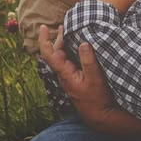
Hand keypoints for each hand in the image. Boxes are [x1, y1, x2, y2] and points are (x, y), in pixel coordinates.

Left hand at [39, 25, 140, 140]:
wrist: (98, 115)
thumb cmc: (96, 98)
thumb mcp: (94, 78)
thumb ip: (88, 60)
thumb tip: (83, 43)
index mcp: (65, 72)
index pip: (49, 54)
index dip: (44, 39)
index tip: (42, 27)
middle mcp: (64, 73)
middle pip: (56, 52)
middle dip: (58, 37)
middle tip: (64, 25)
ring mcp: (69, 76)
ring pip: (63, 56)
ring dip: (65, 43)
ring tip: (69, 31)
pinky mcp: (76, 78)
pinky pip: (70, 61)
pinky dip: (72, 51)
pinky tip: (79, 46)